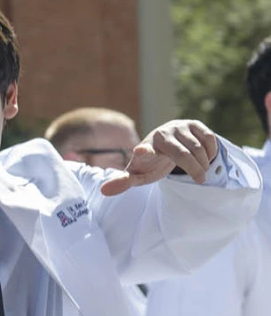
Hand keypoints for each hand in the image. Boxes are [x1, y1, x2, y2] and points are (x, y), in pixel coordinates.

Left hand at [101, 120, 218, 195]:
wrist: (166, 146)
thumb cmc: (151, 163)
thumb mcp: (139, 175)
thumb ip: (123, 182)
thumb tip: (104, 192)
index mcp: (145, 148)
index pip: (144, 151)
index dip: (143, 151)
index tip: (139, 151)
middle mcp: (161, 134)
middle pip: (183, 155)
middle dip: (194, 170)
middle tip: (200, 180)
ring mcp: (178, 127)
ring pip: (198, 148)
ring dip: (204, 163)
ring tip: (200, 170)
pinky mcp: (193, 123)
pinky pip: (209, 139)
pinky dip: (211, 151)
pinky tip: (204, 157)